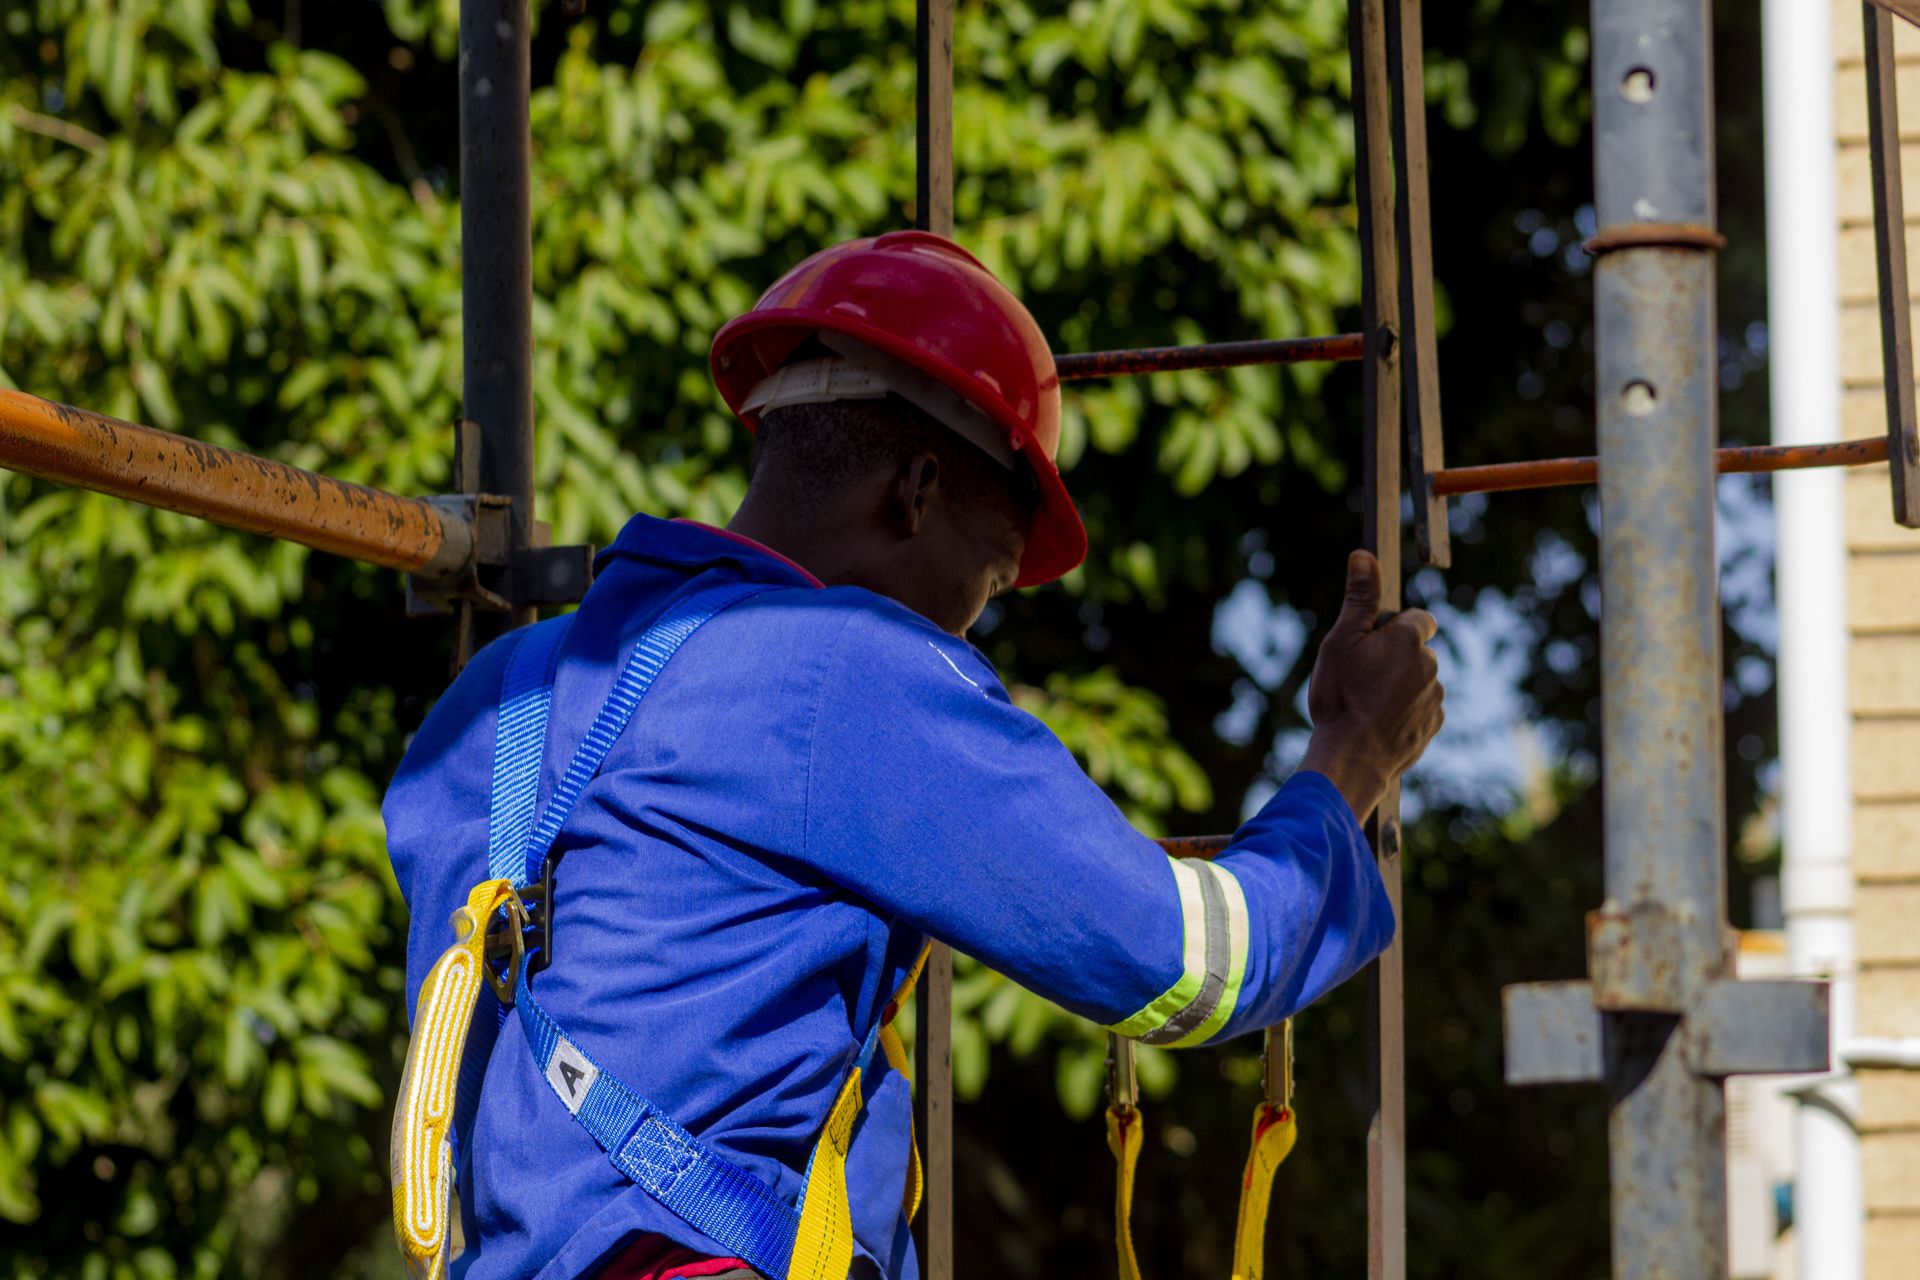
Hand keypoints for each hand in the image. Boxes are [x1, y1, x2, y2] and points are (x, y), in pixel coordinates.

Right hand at [1298, 550, 1444, 822]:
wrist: (1352, 757)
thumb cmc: (1342, 697)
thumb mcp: (1341, 642)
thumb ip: (1359, 598)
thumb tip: (1364, 555)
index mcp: (1409, 639)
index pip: (1417, 618)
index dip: (1393, 628)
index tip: (1372, 644)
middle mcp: (1431, 664)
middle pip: (1417, 650)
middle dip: (1396, 658)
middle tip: (1362, 677)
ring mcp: (1436, 697)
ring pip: (1419, 680)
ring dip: (1400, 686)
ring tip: (1367, 704)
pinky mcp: (1434, 725)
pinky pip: (1422, 708)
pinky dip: (1405, 711)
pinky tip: (1379, 723)